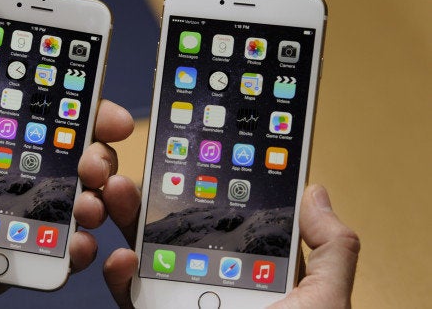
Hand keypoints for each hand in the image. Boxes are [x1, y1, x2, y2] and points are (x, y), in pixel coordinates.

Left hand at [0, 33, 135, 307]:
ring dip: (98, 199)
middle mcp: (13, 174)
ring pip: (78, 201)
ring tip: (89, 204)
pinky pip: (61, 249)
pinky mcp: (20, 251)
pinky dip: (80, 247)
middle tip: (94, 163)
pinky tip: (78, 243)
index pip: (49, 119)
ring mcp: (21, 214)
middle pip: (75, 159)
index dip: (85, 112)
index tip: (108, 114)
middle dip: (99, 156)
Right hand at [102, 184, 359, 308]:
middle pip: (178, 228)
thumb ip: (330, 248)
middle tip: (142, 168)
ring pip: (147, 254)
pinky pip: (132, 295)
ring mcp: (182, 302)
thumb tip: (315, 192)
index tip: (186, 157)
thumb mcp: (325, 299)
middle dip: (155, 195)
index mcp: (253, 268)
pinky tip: (123, 257)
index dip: (204, 185)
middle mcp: (213, 281)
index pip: (226, 216)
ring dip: (128, 221)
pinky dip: (120, 276)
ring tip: (120, 193)